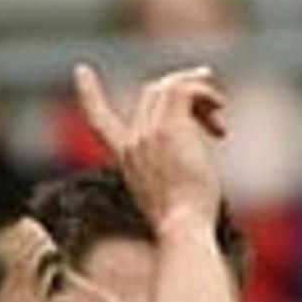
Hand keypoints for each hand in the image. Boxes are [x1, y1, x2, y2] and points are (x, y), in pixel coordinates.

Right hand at [69, 59, 228, 231]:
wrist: (183, 231)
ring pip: (170, 86)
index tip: (81, 70)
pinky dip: (207, 96)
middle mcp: (133, 142)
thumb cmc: (184, 226)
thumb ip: (170, 171)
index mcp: (125, 158)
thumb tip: (194, 159)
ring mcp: (149, 133)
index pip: (98, 121)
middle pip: (151, 92)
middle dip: (182, 90)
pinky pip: (186, 90)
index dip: (88, 95)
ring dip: (201, 94)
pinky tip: (221, 126)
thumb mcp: (167, 196)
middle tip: (213, 105)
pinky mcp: (170, 128)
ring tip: (220, 121)